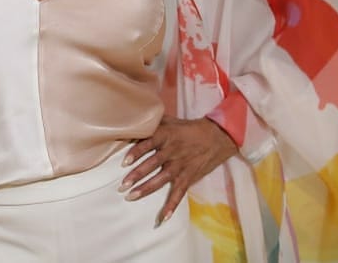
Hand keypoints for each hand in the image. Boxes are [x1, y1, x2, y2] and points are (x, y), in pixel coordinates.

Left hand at [118, 115, 237, 224]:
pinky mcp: (188, 177)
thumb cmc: (187, 128)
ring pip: (161, 179)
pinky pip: (179, 193)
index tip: (124, 162)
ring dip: (146, 189)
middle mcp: (172, 151)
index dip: (136, 152)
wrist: (215, 137)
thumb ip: (152, 123)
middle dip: (136, 175)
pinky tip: (163, 217)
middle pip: (151, 164)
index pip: (148, 143)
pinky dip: (172, 205)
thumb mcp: (169, 121)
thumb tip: (132, 122)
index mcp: (166, 135)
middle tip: (122, 185)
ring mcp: (180, 166)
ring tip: (131, 196)